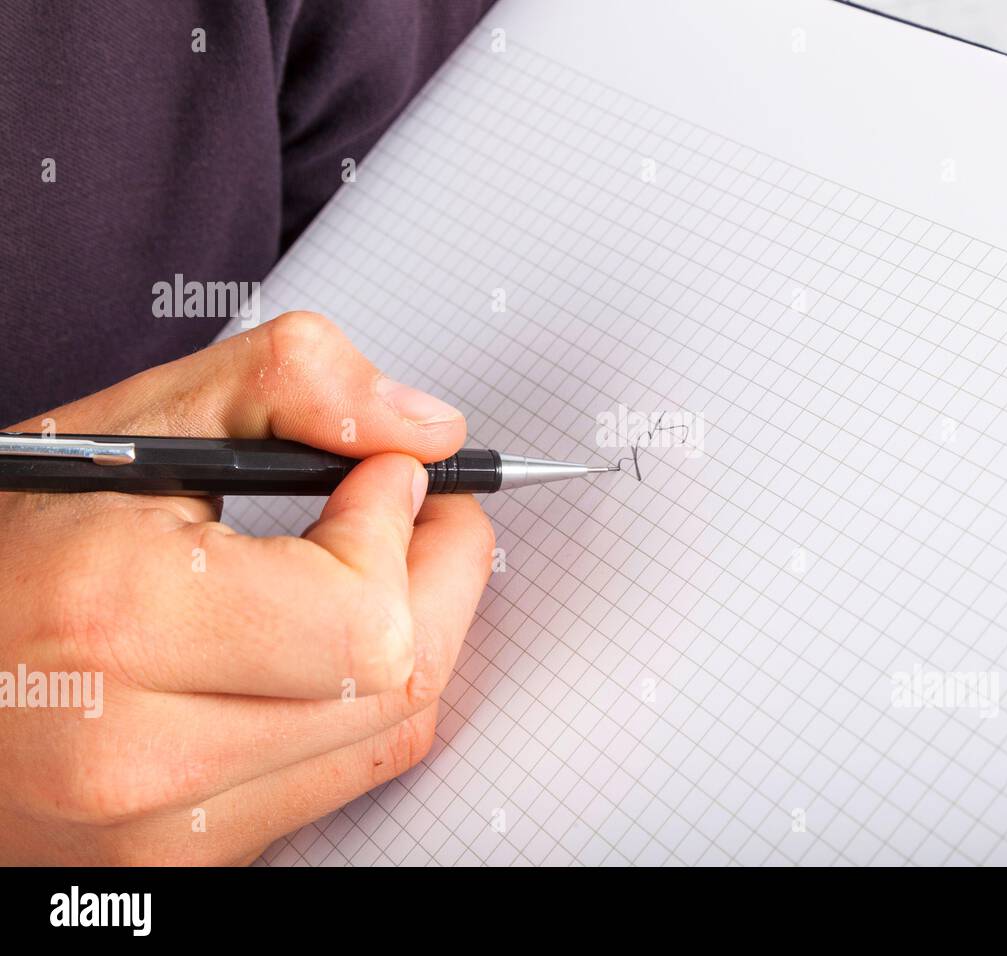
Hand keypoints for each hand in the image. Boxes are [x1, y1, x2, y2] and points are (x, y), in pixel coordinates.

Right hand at [0, 312, 494, 863]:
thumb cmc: (10, 548)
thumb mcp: (135, 428)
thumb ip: (290, 386)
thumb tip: (427, 429)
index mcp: (119, 625)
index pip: (365, 616)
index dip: (401, 530)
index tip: (386, 475)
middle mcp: (138, 755)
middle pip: (399, 683)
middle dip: (441, 578)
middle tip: (423, 512)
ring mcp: (161, 831)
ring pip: (387, 736)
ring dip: (412, 637)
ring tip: (370, 566)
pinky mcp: (179, 861)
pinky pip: (337, 781)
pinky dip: (359, 703)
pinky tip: (322, 643)